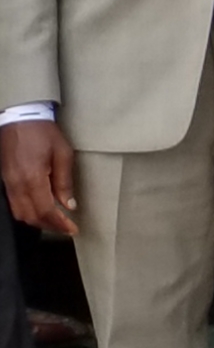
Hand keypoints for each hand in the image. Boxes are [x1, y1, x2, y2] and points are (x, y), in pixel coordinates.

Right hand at [1, 120, 78, 235]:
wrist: (20, 118)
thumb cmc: (43, 133)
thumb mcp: (63, 154)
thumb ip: (65, 182)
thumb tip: (69, 204)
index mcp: (33, 178)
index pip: (46, 211)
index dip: (60, 224)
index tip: (72, 229)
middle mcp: (17, 184)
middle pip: (31, 217)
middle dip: (49, 226)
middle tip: (66, 227)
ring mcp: (8, 183)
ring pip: (20, 213)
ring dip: (37, 221)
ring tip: (56, 221)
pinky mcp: (5, 180)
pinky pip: (14, 204)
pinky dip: (27, 212)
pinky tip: (40, 210)